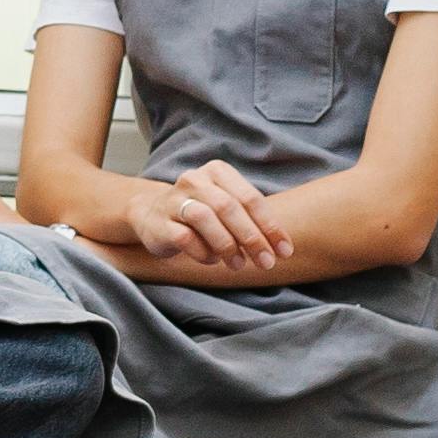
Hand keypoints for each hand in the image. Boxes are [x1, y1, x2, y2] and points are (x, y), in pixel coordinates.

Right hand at [114, 161, 296, 278]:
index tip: (285, 251)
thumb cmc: (202, 213)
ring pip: (205, 218)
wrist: (153, 214)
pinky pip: (185, 238)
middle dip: (252, 238)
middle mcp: (195, 179)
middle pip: (229, 207)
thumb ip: (252, 221)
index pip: (250, 198)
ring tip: (239, 265)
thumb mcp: (227, 208)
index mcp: (217, 172)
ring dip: (227, 245)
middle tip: (266, 263)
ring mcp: (174, 199)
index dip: (270, 226)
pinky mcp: (159, 222)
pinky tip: (212, 260)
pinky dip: (203, 253)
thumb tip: (282, 248)